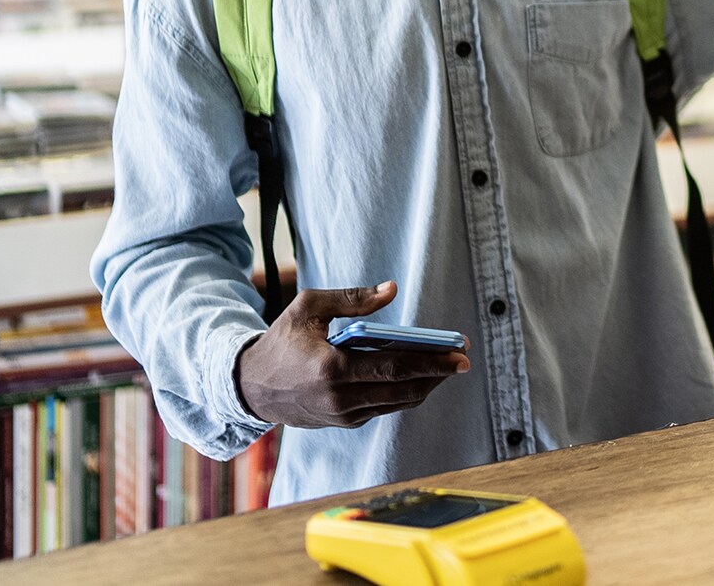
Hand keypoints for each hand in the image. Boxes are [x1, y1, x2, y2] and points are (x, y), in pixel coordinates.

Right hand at [233, 281, 469, 429]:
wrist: (250, 387)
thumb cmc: (282, 340)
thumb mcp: (310, 307)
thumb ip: (352, 299)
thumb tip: (392, 290)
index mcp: (332, 368)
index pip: (395, 367)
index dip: (432, 361)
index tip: (459, 354)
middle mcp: (340, 398)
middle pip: (403, 389)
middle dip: (438, 375)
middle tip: (463, 361)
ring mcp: (342, 415)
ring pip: (397, 402)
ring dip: (426, 386)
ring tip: (446, 367)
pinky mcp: (343, 423)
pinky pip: (383, 407)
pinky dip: (404, 392)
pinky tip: (418, 376)